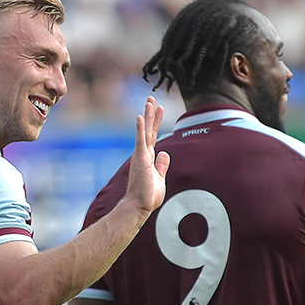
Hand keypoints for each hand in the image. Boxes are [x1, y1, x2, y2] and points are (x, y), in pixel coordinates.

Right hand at [124, 96, 169, 216]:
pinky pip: (140, 140)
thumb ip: (161, 165)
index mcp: (148, 157)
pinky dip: (140, 128)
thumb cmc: (148, 196)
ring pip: (145, 131)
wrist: (139, 206)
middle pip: (148, 129)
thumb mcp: (159, 177)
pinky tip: (140, 117)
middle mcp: (143, 154)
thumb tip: (165, 153)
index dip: (156, 121)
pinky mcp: (140, 159)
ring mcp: (141, 155)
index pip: (153, 135)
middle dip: (151, 113)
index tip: (159, 108)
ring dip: (147, 116)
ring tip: (149, 101)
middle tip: (152, 98)